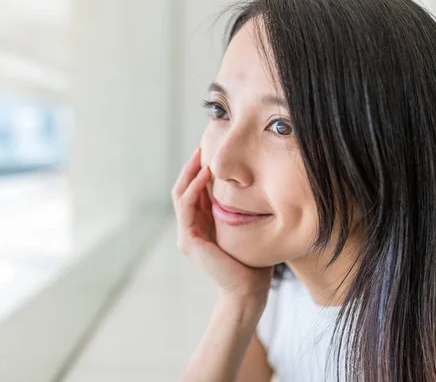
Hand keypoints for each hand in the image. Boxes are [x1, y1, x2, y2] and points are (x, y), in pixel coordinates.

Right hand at [172, 147, 272, 301]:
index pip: (195, 190)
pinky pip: (186, 206)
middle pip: (184, 188)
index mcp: (202, 223)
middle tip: (202, 145)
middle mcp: (190, 227)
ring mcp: (187, 234)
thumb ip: (241, 208)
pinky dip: (194, 187)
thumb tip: (253, 182)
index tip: (211, 150)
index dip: (199, 169)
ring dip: (190, 172)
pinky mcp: (188, 240)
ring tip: (202, 154)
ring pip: (181, 194)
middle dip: (192, 166)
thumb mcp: (246, 226)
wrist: (248, 289)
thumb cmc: (254, 260)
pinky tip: (206, 174)